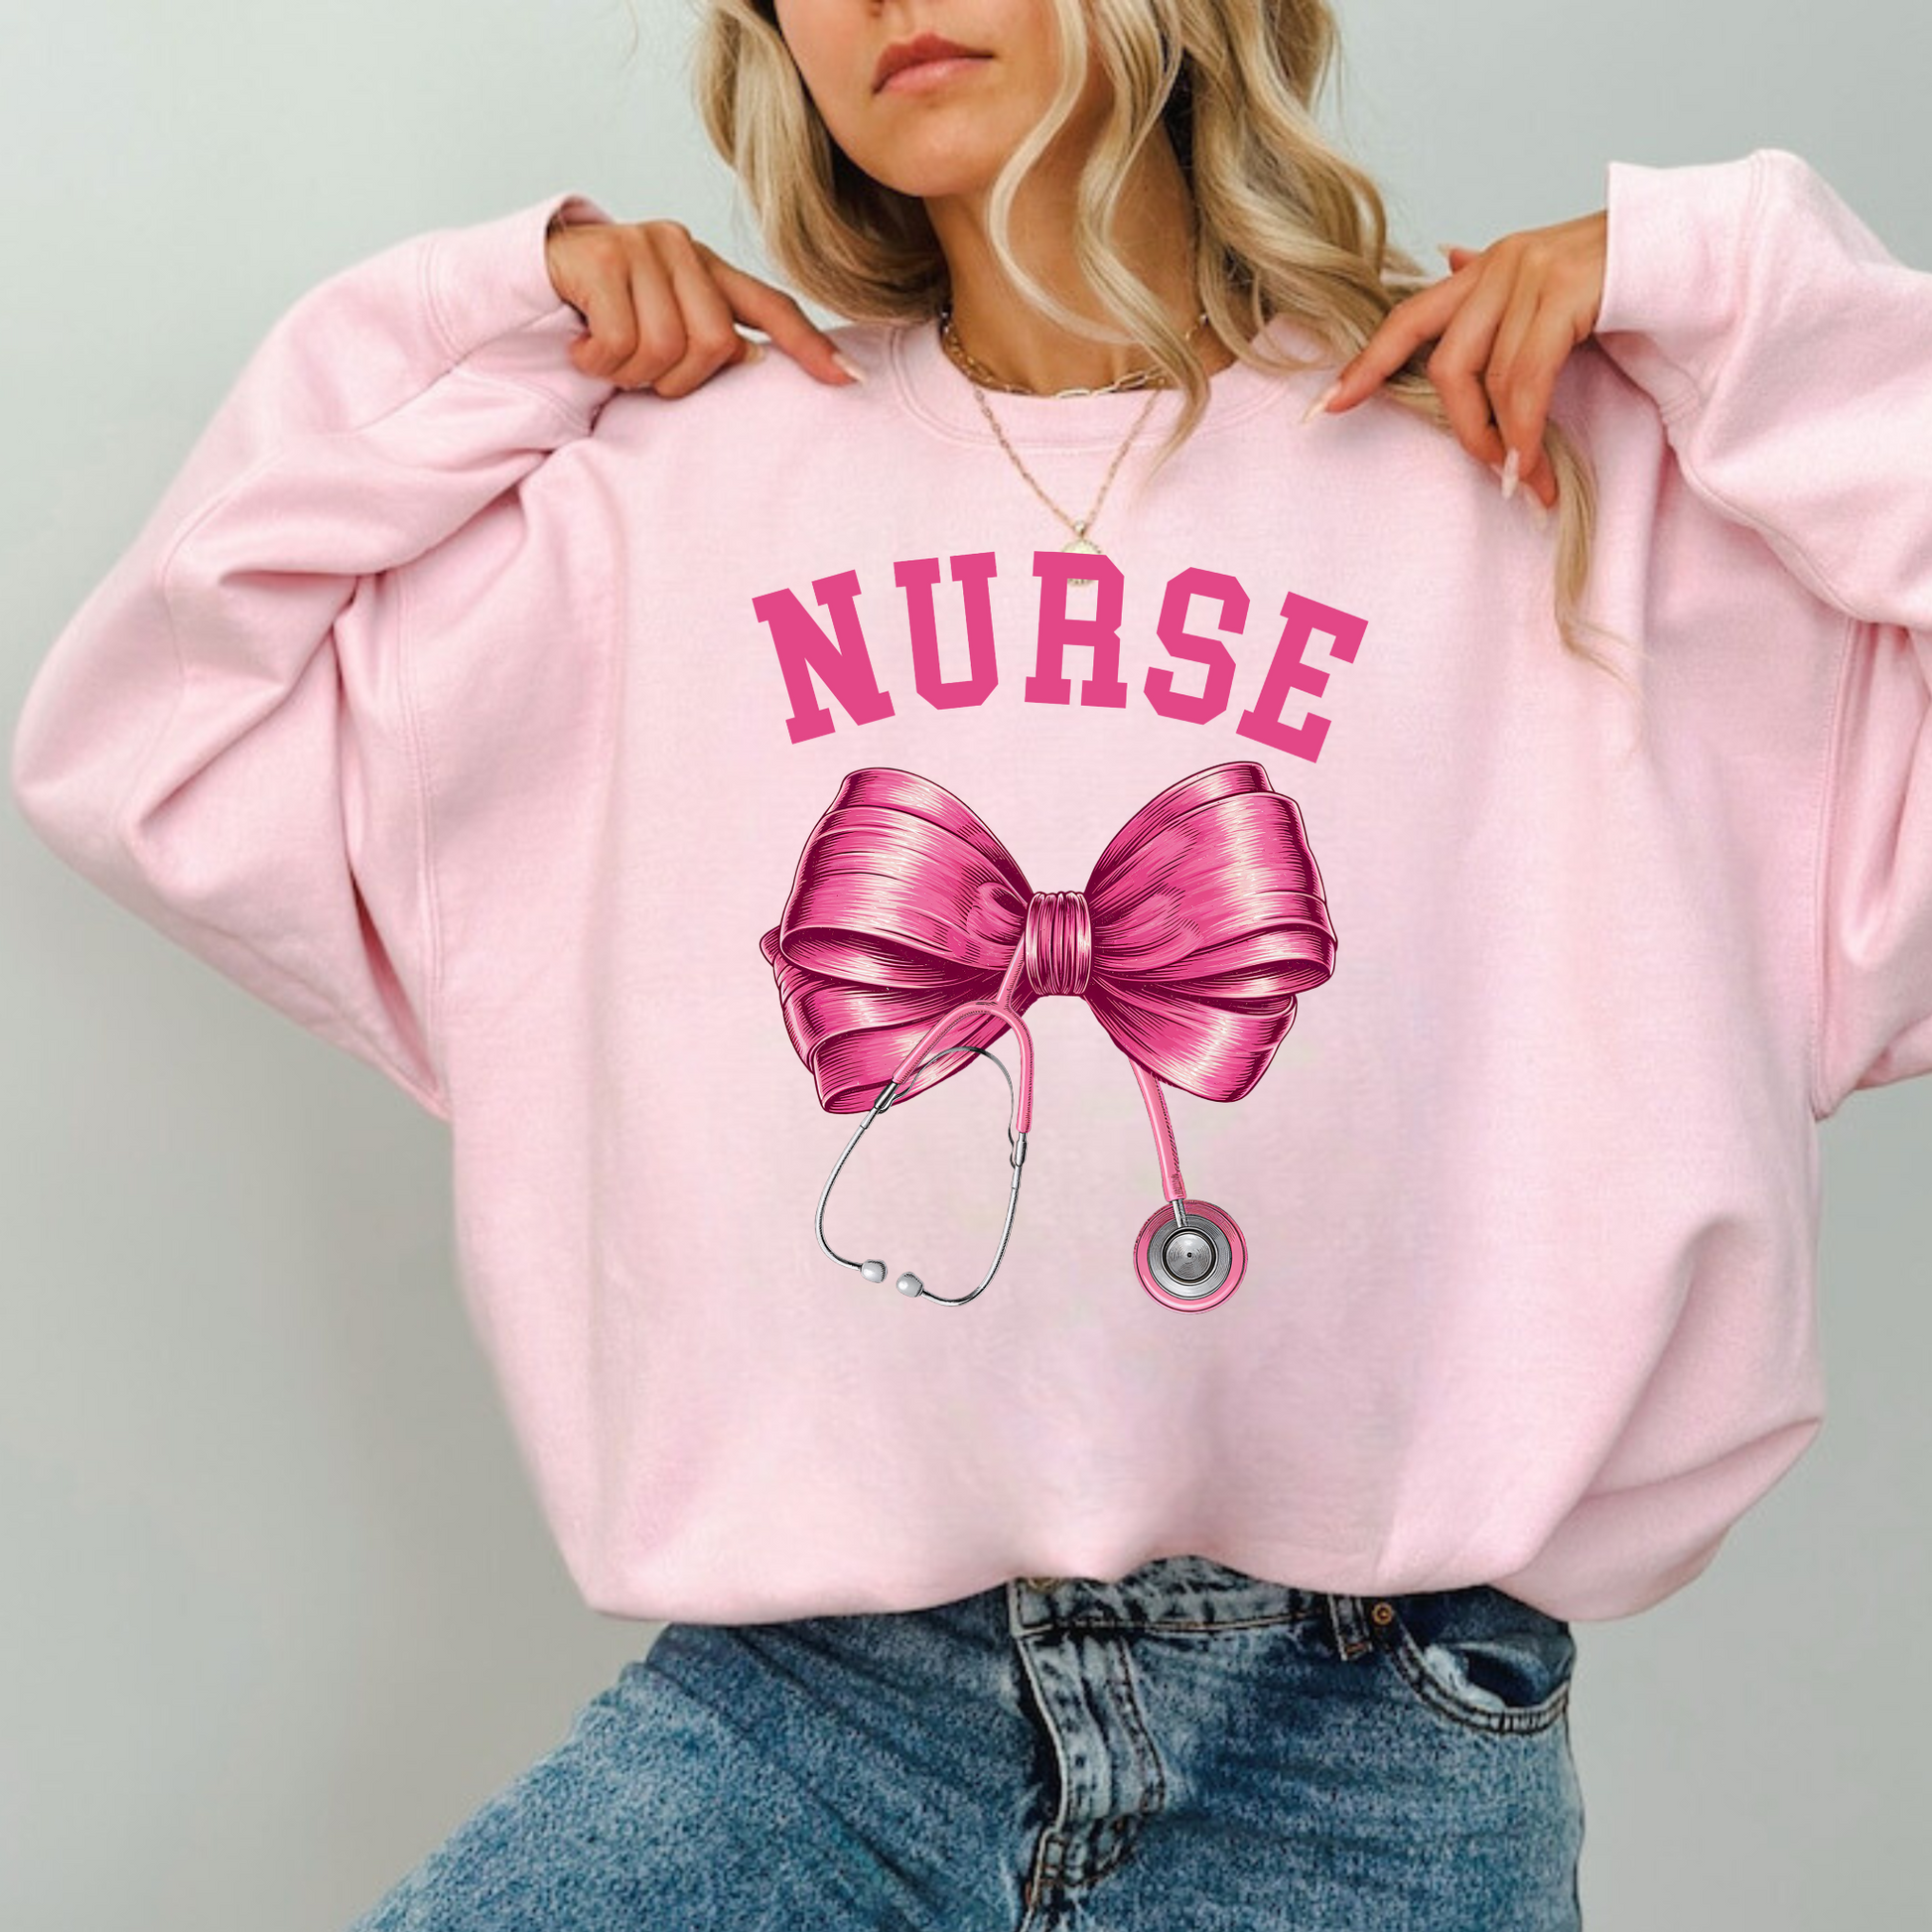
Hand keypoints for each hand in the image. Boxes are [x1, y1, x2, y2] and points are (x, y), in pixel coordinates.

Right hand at [544, 215, 859, 396]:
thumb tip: (753, 360)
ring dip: (631, 374)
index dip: (810, 346)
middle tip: (641, 373)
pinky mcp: (604, 257)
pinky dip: (599, 364)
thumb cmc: (602, 313)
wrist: (528, 278)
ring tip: (607, 358)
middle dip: (676, 379)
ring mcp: (643, 246)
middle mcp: (683, 248)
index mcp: (707, 269)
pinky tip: (582, 350)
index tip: (849, 379)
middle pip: (715, 345)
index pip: (771, 307)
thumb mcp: (661, 323)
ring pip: (666, 348)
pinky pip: (622, 342)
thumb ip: (709, 336)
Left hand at [1314, 210, 1608, 511]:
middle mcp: (1499, 263)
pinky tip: (1534, 464)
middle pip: (1444, 364)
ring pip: (1489, 379)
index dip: (1367, 363)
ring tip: (1524, 482)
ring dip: (1505, 443)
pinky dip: (1527, 430)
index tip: (1329, 407)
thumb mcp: (1548, 286)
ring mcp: (1532, 272)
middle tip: (1490, 472)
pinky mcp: (1567, 290)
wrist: (1700, 249)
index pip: (1408, 317)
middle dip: (1461, 429)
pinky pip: (1528, 379)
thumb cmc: (1625, 281)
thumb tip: (1443, 258)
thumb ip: (1497, 292)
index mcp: (1485, 268)